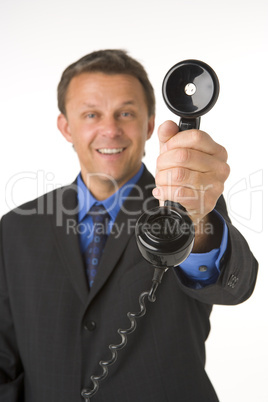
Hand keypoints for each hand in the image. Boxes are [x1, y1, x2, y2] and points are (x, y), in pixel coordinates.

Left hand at [152, 120, 229, 250]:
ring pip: (178, 174)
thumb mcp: (174, 153)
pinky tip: (161, 191)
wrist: (186, 206)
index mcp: (217, 151)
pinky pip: (179, 193)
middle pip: (184, 156)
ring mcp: (216, 186)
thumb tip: (167, 126)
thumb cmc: (182, 176)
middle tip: (160, 167)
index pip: (195, 137)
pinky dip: (164, 192)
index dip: (174, 142)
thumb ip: (169, 137)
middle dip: (163, 161)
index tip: (166, 149)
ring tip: (161, 180)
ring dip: (162, 177)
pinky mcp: (206, 203)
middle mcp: (221, 168)